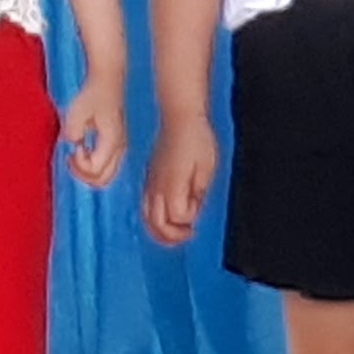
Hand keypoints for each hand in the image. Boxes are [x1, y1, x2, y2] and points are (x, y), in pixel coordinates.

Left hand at [59, 71, 128, 190]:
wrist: (107, 80)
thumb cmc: (92, 94)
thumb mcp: (76, 111)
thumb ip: (72, 130)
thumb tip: (73, 143)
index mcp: (112, 141)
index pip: (95, 170)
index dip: (79, 164)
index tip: (74, 147)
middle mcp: (120, 148)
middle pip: (102, 180)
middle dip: (83, 174)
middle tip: (71, 157)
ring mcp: (120, 148)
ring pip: (105, 176)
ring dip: (87, 171)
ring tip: (75, 154)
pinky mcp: (117, 145)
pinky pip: (106, 167)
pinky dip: (92, 165)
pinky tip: (83, 149)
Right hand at [142, 115, 218, 247]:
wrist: (180, 117)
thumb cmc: (197, 139)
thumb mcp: (207, 168)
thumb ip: (198, 192)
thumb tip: (192, 207)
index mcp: (172, 184)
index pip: (178, 216)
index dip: (190, 217)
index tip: (198, 208)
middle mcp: (157, 186)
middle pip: (157, 224)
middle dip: (172, 236)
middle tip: (187, 235)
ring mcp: (150, 182)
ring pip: (147, 217)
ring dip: (160, 231)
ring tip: (175, 233)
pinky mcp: (150, 177)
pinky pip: (146, 205)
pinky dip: (154, 217)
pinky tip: (166, 215)